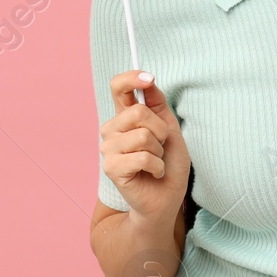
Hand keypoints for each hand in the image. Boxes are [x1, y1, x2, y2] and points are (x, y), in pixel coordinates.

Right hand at [100, 70, 190, 226]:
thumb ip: (158, 104)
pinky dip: (157, 166)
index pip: (118, 87)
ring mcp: (108, 148)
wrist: (167, 198)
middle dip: (160, 130)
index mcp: (124, 117)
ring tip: (156, 162)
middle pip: (138, 111)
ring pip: (143, 135)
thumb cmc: (169, 163)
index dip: (131, 78)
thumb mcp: (169, 128)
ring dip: (159, 151)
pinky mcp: (111, 167)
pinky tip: (153, 173)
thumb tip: (149, 79)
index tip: (149, 78)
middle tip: (160, 147)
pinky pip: (143, 157)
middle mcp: (111, 130)